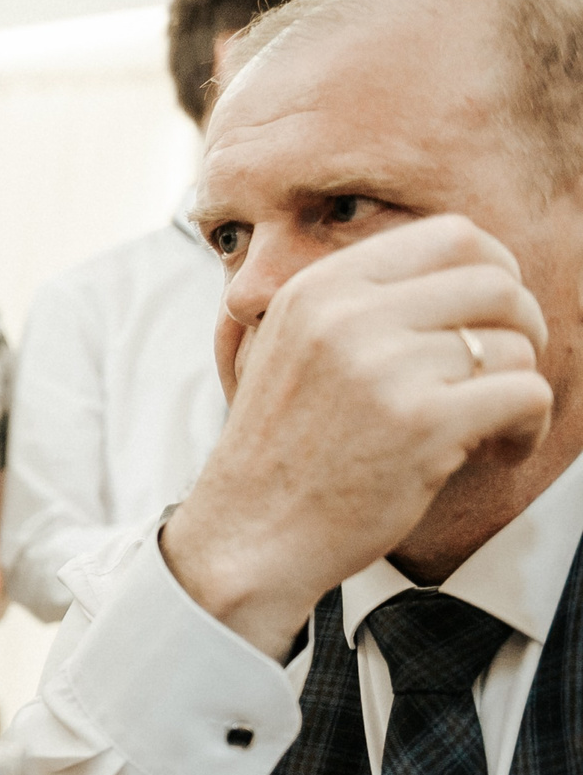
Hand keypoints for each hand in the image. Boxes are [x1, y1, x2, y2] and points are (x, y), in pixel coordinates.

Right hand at [166, 214, 551, 655]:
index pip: (451, 235)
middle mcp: (347, 317)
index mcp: (318, 289)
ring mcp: (384, 369)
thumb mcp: (299, 350)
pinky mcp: (422, 424)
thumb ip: (367, 306)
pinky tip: (497, 451)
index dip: (494, 270)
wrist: (246, 539)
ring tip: (489, 428)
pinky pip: (526, 394)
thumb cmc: (284, 453)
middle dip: (522, 326)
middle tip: (503, 373)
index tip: (488, 319)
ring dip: (520, 387)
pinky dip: (529, 425)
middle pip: (496, 283)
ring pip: (515, 343)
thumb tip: (479, 274)